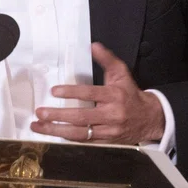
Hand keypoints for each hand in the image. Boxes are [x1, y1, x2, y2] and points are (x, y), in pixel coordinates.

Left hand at [31, 42, 165, 144]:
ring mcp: (108, 131)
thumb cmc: (130, 94)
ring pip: (79, 133)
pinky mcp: (106, 142)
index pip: (90, 94)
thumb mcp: (122, 73)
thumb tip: (93, 46)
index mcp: (114, 95)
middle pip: (81, 117)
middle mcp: (111, 115)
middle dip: (58, 115)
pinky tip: (52, 133)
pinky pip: (83, 142)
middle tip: (40, 112)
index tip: (54, 91)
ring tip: (38, 126)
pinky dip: (66, 138)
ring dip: (56, 130)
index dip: (71, 92)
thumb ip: (107, 60)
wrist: (149, 118)